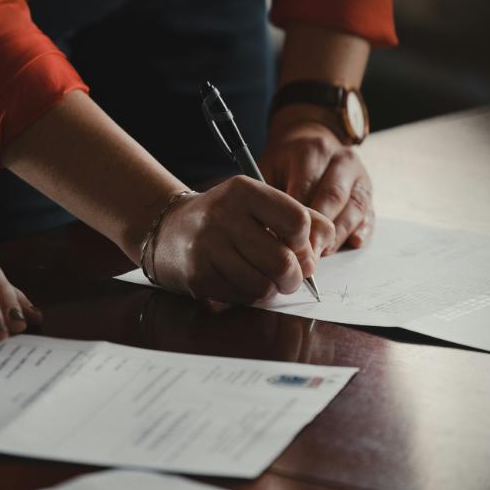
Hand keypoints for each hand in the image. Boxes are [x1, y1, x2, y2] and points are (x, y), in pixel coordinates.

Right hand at [148, 176, 334, 303]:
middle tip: (289, 276)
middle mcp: (224, 216)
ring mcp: (208, 247)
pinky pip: (241, 298)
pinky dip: (249, 296)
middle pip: (283, 261)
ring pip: (263, 286)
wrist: (169, 229)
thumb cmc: (227, 218)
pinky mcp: (198, 276)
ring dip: (271, 289)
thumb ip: (301, 218)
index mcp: (245, 191)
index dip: (305, 242)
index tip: (297, 246)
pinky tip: (240, 281)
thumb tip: (320, 251)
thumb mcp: (260, 204)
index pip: (298, 221)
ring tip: (264, 279)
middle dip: (294, 277)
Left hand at [260, 119, 374, 253]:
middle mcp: (341, 159)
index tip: (285, 242)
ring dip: (339, 235)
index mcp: (313, 150)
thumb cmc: (285, 163)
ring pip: (354, 208)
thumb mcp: (269, 168)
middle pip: (333, 198)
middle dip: (319, 231)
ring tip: (322, 254)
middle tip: (305, 256)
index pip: (306, 187)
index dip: (296, 218)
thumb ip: (268, 195)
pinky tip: (353, 243)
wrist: (310, 142)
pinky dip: (363, 230)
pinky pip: (369, 214)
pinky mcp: (369, 192)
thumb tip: (267, 232)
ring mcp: (359, 175)